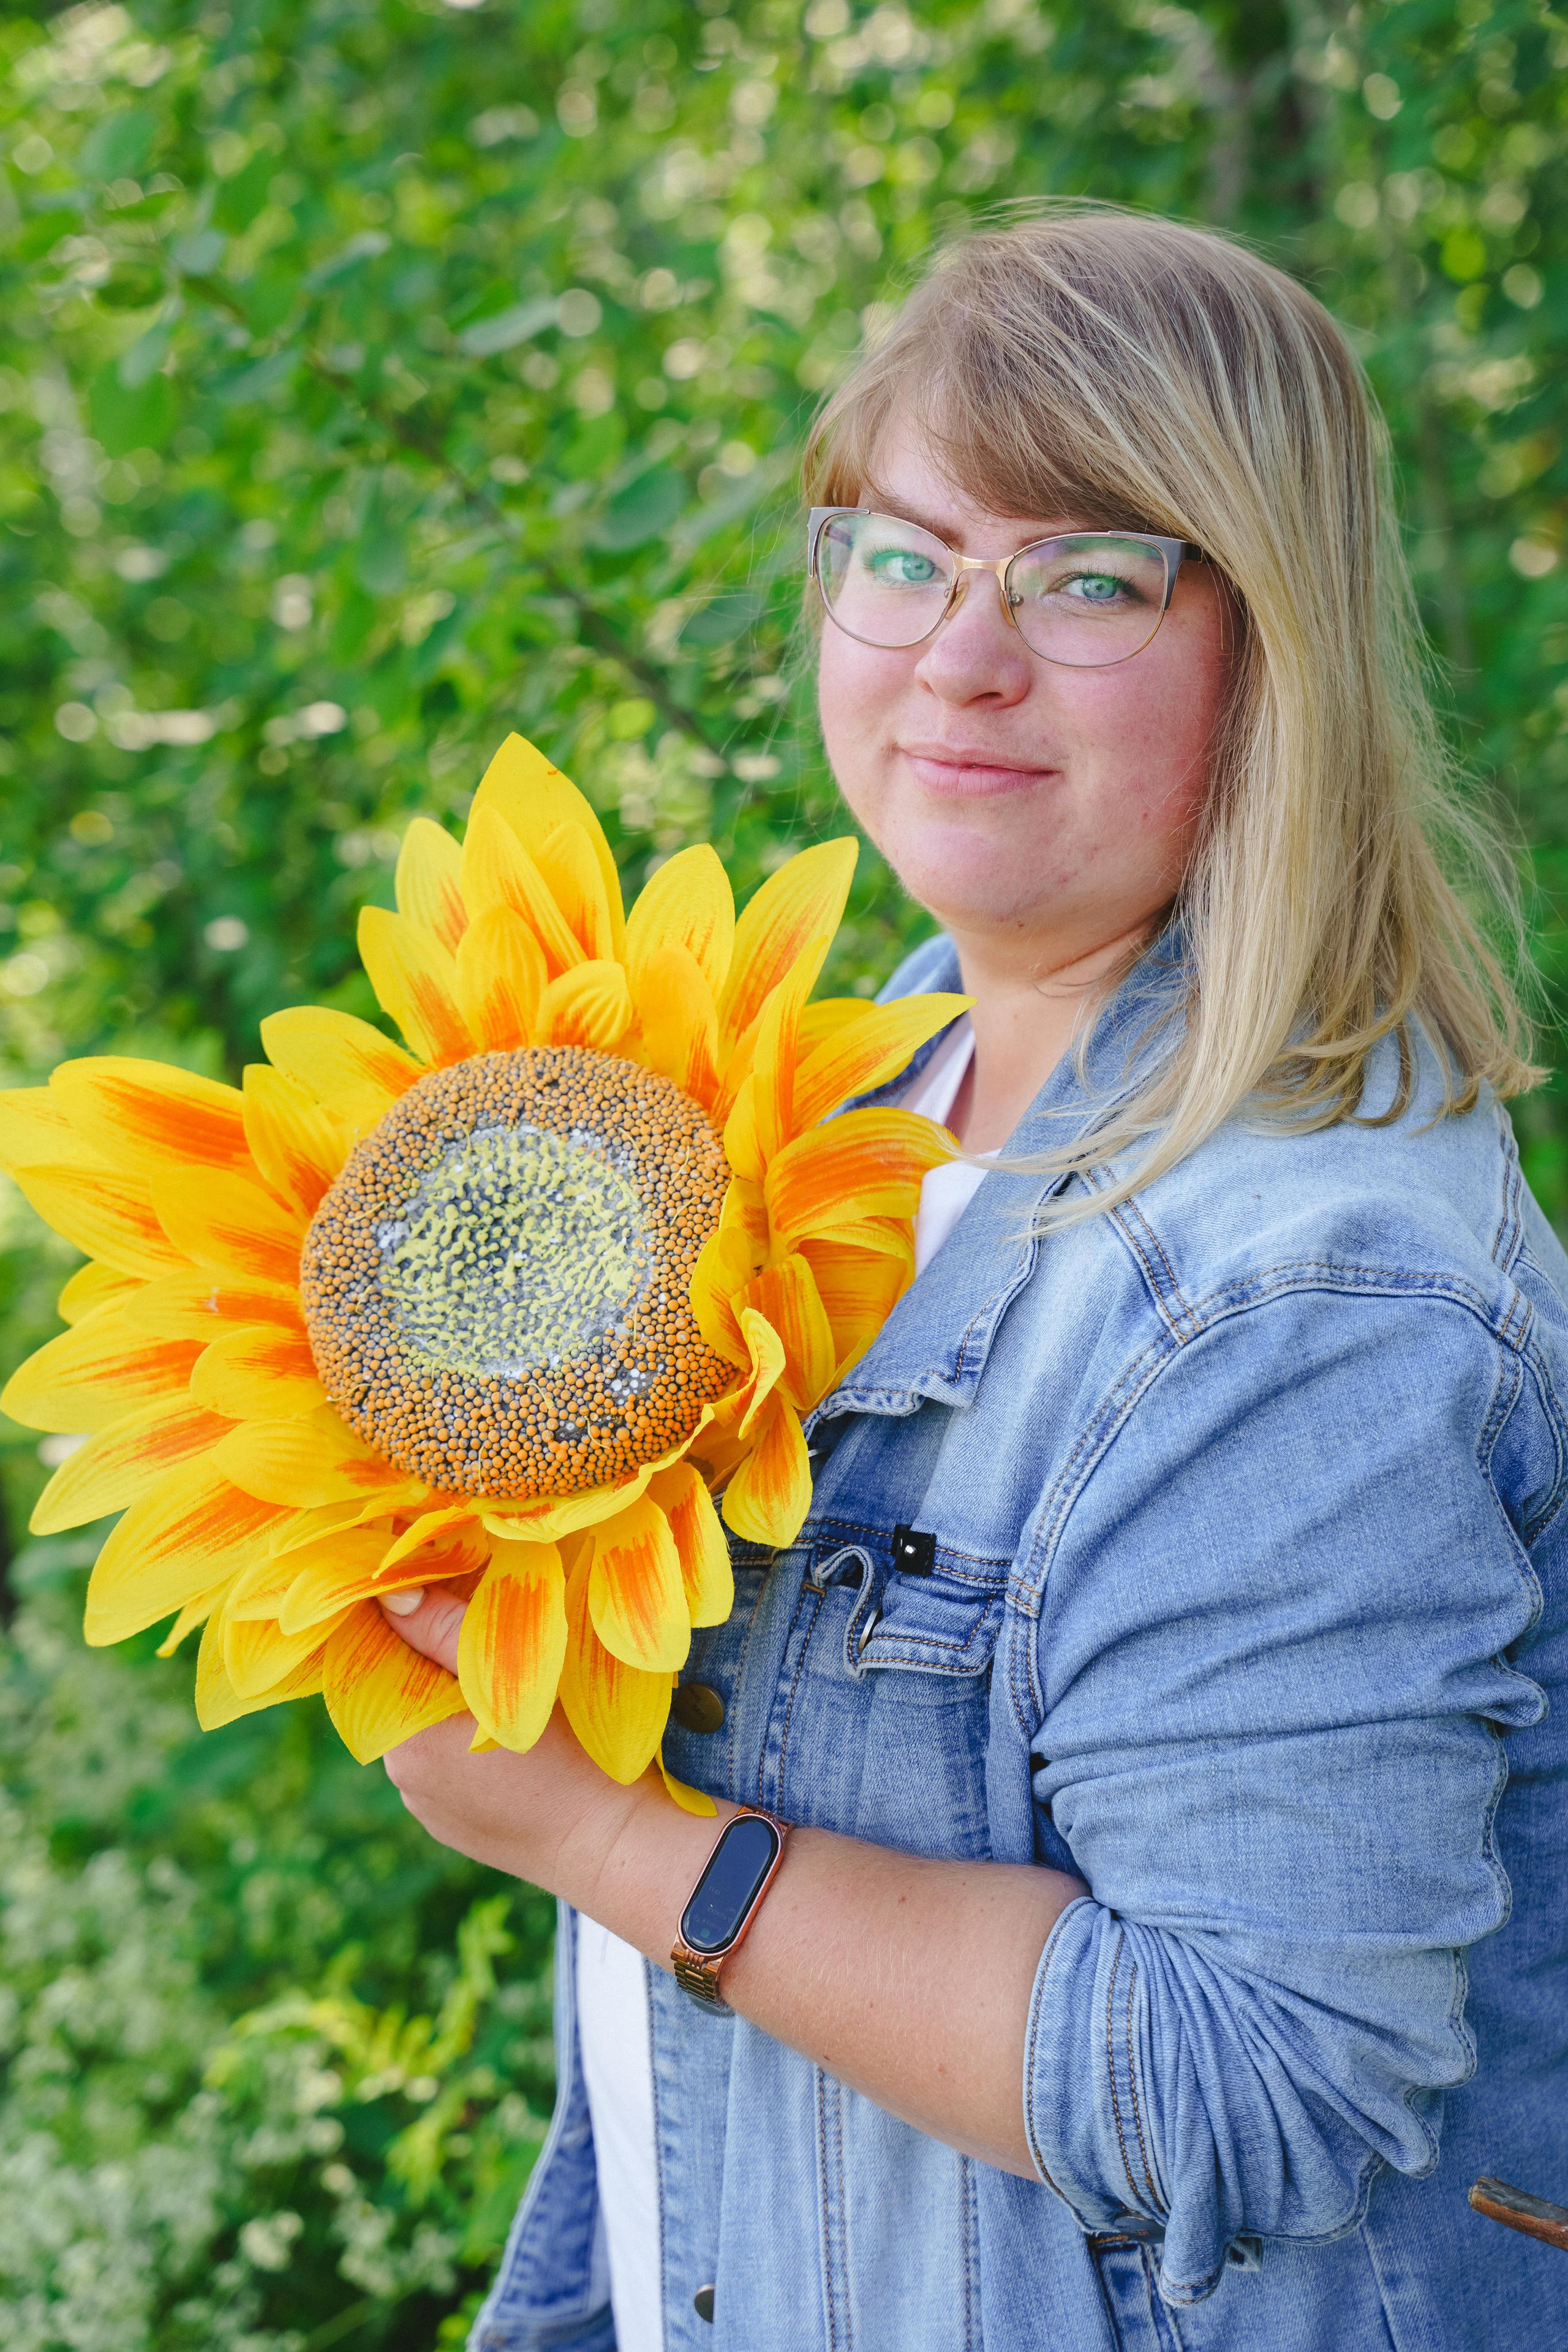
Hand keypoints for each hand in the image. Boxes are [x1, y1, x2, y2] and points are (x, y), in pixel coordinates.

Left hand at [375, 1588, 656, 1902]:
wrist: (612, 1842)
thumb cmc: (567, 1753)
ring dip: (460, 1705)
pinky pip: (452, 1767)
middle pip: (411, 1692)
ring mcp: (429, 1807)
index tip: (455, 1599)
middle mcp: (403, 1776)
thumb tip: (391, 1592)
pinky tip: (520, 1743)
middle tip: (498, 1641)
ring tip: (516, 1693)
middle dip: (443, 1662)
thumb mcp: (507, 1676)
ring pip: (434, 1729)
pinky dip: (475, 1746)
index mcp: (403, 1735)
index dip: (419, 1622)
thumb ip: (443, 1630)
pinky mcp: (458, 1825)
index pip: (386, 1657)